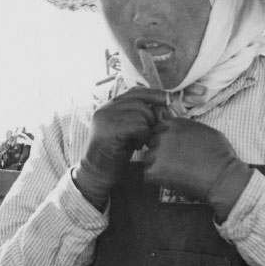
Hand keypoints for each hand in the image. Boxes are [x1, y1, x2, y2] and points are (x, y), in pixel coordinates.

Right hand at [76, 87, 171, 206]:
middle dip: (152, 117)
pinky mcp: (109, 129)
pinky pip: (138, 126)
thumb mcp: (127, 131)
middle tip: (150, 133)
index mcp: (108, 106)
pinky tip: (137, 146)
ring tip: (139, 142)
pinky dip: (143, 136)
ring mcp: (105, 117)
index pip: (135, 92)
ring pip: (141, 114)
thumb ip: (139, 117)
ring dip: (147, 129)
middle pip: (140, 102)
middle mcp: (105, 108)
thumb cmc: (114, 155)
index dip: (153, 94)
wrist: (96, 174)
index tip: (167, 99)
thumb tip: (162, 107)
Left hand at [142, 119, 254, 219]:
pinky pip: (147, 175)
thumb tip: (179, 131)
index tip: (174, 149)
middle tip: (176, 163)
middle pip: (152, 143)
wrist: (222, 177)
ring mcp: (156, 152)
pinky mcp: (153, 170)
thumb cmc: (220, 155)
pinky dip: (157, 180)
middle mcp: (163, 134)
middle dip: (161, 152)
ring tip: (176, 173)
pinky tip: (172, 181)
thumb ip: (186, 128)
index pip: (159, 129)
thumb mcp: (205, 131)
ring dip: (157, 166)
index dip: (166, 140)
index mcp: (174, 123)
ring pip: (148, 159)